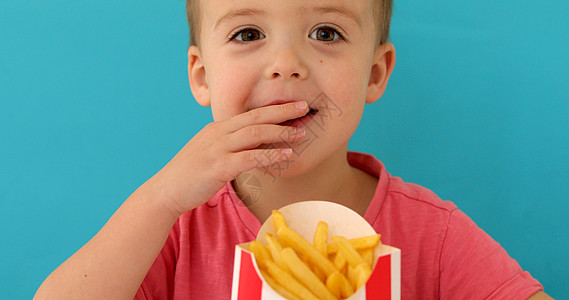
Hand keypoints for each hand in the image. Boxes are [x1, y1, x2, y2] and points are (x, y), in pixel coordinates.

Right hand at [147, 101, 308, 215]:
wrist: (166, 190)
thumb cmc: (190, 174)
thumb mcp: (210, 152)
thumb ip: (230, 146)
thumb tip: (254, 145)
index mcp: (217, 128)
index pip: (250, 113)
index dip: (274, 109)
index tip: (293, 105)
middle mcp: (218, 133)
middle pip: (256, 117)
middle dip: (282, 111)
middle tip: (304, 106)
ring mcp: (218, 148)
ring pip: (255, 133)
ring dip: (281, 132)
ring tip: (302, 133)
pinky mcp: (219, 166)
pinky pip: (251, 157)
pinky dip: (271, 154)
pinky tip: (286, 155)